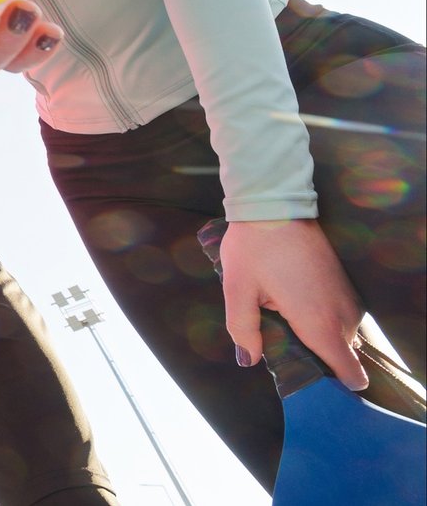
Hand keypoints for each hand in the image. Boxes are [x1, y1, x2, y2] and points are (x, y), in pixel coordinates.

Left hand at [220, 219, 366, 389]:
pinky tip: (289, 302)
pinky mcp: (344, 285)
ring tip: (278, 312)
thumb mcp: (237, 289)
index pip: (346, 370)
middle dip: (310, 355)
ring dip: (313, 335)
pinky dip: (318, 319)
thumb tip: (249, 359)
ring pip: (338, 336)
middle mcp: (343, 314)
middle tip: (273, 334)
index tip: (304, 377)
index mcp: (319, 321)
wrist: (276, 204)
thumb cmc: (254, 246)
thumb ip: (243, 328)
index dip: (328, 381)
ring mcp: (347, 298)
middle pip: (337, 355)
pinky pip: (338, 317)